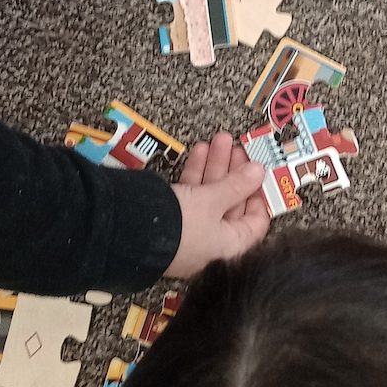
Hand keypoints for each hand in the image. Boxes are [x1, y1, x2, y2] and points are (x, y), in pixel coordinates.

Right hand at [165, 133, 270, 278]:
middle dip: (234, 172)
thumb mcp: (213, 201)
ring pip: (210, 195)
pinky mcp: (171, 220)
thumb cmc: (178, 226)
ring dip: (214, 166)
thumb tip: (259, 171)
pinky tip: (199, 150)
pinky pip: (190, 195)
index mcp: (230, 247)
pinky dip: (195, 173)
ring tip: (219, 140)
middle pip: (231, 203)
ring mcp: (190, 231)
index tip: (259, 173)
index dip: (258, 195)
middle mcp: (212, 242)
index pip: (255, 223)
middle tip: (238, 148)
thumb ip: (237, 184)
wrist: (127, 232)